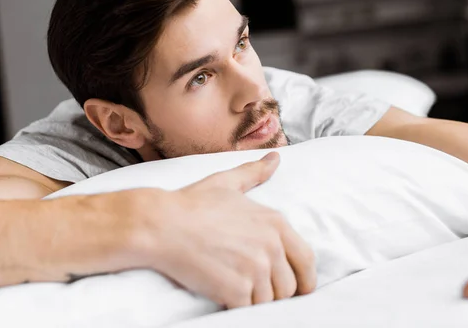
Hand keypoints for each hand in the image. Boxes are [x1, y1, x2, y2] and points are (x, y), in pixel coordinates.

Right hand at [137, 152, 315, 308]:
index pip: (307, 260)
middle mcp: (271, 246)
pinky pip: (248, 310)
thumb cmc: (191, 204)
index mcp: (276, 223)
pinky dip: (238, 307)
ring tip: (236, 288)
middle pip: (290, 286)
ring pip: (270, 301)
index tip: (297, 288)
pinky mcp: (237, 289)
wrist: (160, 225)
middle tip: (255, 287)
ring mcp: (256, 269)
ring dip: (255, 300)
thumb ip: (255, 173)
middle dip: (275, 291)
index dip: (304, 279)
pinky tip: (224, 295)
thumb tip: (276, 158)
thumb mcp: (227, 183)